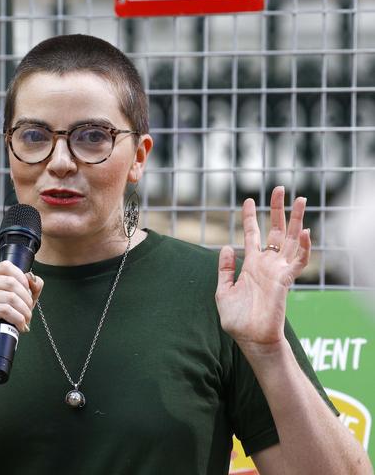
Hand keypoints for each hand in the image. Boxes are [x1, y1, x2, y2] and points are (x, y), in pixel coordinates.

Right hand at [0, 261, 42, 365]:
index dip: (22, 278)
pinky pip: (4, 309)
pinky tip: (20, 326)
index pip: (6, 266)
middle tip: (28, 313)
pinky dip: (17, 318)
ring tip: (25, 320)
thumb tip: (34, 279)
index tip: (29, 294)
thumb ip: (29, 287)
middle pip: (10, 282)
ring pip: (10, 296)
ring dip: (24, 311)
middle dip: (26, 299)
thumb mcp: (18, 301)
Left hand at [215, 186, 310, 352]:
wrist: (250, 339)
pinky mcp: (284, 281)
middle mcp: (267, 265)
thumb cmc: (238, 320)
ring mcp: (277, 271)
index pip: (252, 235)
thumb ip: (225, 269)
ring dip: (296, 220)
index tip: (248, 200)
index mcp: (251, 265)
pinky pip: (297, 261)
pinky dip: (302, 247)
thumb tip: (225, 247)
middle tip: (280, 188)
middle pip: (275, 231)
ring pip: (290, 240)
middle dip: (277, 210)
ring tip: (301, 199)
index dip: (251, 217)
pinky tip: (303, 231)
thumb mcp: (223, 291)